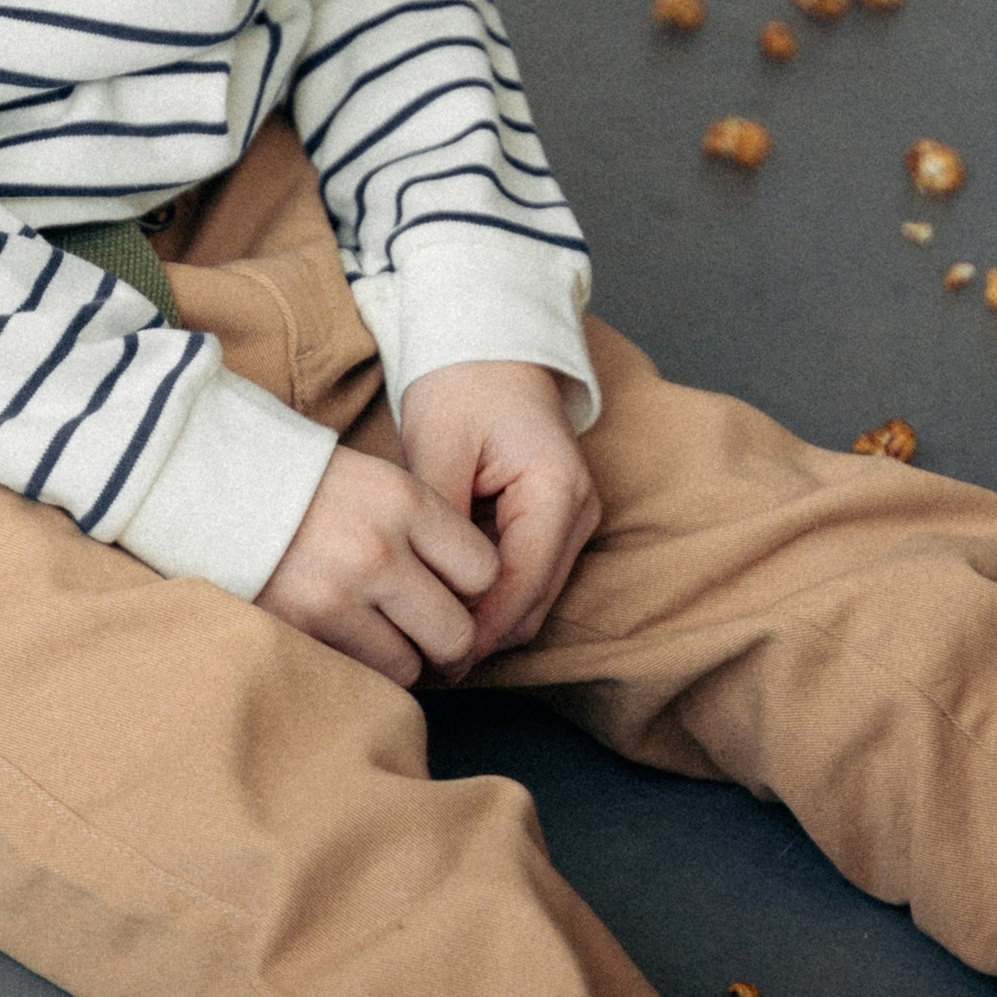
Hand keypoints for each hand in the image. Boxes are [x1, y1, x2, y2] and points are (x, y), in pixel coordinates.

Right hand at [251, 443, 499, 685]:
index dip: (471, 590)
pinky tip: (345, 637)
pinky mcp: (306, 628)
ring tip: (377, 632)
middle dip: (446, 642)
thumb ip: (425, 530)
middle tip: (428, 635)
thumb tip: (473, 595)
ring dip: (401, 658)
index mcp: (404, 499)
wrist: (216, 484)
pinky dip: (362, 667)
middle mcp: (380, 549)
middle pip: (457, 633)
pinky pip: (364, 676)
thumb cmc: (308, 486)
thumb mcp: (377, 482)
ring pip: (412, 665)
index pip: (483, 570)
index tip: (452, 591)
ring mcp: (341, 594)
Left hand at [399, 361, 599, 663]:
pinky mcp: (554, 520)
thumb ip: (441, 521)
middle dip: (479, 635)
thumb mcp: (439, 446)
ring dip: (484, 619)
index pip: (521, 590)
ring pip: (531, 600)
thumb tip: (431, 595)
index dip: (475, 631)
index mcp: (557, 493)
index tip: (428, 659)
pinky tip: (443, 598)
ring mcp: (572, 518)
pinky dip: (489, 594)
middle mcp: (578, 512)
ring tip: (424, 634)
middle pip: (532, 606)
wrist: (487, 336)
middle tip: (418, 660)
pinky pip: (525, 576)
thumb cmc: (460, 380)